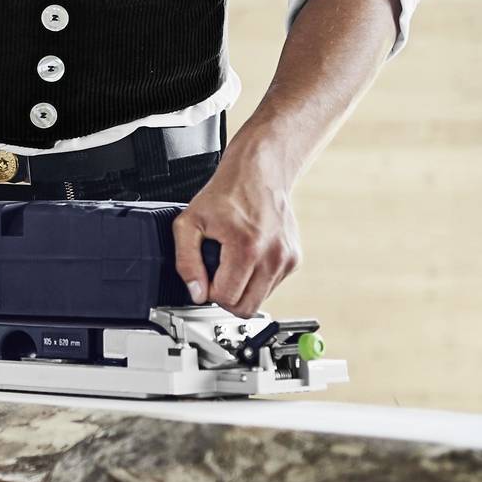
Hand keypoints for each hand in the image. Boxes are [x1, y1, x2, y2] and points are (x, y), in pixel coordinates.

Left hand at [172, 152, 300, 316]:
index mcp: (246, 248)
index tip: (206, 277)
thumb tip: (197, 294)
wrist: (259, 173)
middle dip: (227, 298)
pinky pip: (271, 286)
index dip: (209, 292)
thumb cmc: (225, 194)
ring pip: (260, 300)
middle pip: (246, 308)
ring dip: (243, 290)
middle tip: (217, 277)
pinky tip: (248, 258)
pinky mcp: (294, 259)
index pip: (226, 299)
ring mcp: (287, 259)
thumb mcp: (189, 223)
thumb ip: (186, 262)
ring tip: (232, 264)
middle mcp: (272, 256)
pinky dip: (257, 279)